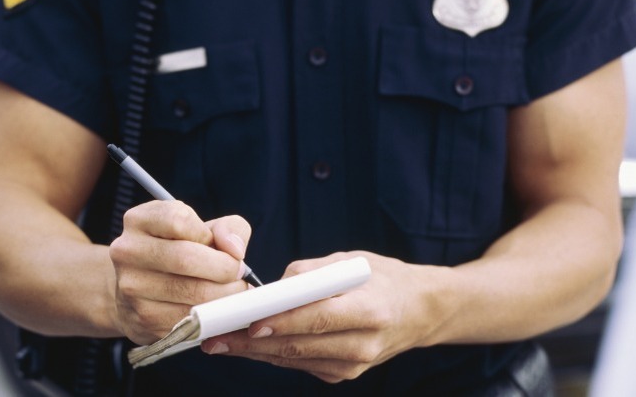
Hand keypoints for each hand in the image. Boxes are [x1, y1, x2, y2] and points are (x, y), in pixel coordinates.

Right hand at [109, 200, 251, 344]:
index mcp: (140, 220)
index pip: (179, 220)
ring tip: (234, 291)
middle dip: (226, 269)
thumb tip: (235, 249)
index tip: (223, 247)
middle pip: (186, 259)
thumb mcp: (203, 229)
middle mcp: (128, 251)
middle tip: (240, 274)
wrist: (141, 290)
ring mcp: (132, 287)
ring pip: (193, 293)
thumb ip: (228, 228)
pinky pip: (190, 318)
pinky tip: (218, 308)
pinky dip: (214, 315)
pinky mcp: (143, 318)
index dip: (210, 235)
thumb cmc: (180, 251)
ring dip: (225, 295)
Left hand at [200, 251, 450, 382]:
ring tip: (220, 342)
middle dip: (251, 341)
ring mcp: (354, 366)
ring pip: (293, 359)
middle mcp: (363, 344)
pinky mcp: (343, 375)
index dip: (281, 322)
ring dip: (254, 351)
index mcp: (371, 310)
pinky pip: (300, 364)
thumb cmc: (384, 278)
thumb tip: (273, 287)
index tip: (248, 321)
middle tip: (215, 336)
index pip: (318, 318)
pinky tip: (249, 345)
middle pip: (298, 345)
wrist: (420, 311)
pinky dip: (273, 354)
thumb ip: (312, 272)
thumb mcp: (353, 261)